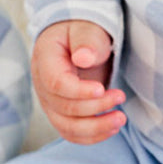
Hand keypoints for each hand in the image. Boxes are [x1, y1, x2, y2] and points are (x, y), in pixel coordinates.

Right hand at [32, 19, 126, 143]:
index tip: (102, 89)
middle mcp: (42, 84)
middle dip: (94, 108)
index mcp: (44, 58)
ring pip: (67, 127)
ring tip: (120, 119)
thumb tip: (83, 59)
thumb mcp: (86, 28)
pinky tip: (111, 128)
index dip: (78, 91)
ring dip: (95, 128)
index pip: (56, 83)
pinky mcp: (60, 113)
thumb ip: (86, 41)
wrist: (77, 39)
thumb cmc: (82, 31)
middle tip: (120, 96)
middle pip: (63, 107)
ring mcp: (49, 102)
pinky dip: (92, 135)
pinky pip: (72, 133)